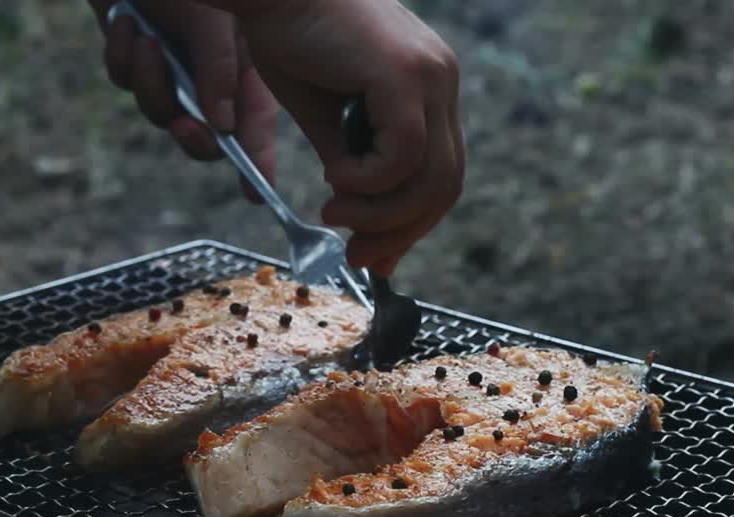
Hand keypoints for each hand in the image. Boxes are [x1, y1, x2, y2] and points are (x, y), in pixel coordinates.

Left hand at [88, 0, 279, 203]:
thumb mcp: (213, 20)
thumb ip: (219, 70)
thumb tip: (220, 125)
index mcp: (241, 70)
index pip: (253, 128)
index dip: (257, 165)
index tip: (256, 194)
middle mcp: (206, 77)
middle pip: (203, 135)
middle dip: (192, 135)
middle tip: (187, 125)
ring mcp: (168, 70)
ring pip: (157, 111)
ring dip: (149, 82)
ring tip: (145, 41)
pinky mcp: (132, 58)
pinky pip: (123, 79)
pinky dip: (122, 55)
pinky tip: (126, 23)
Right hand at [222, 0, 465, 274]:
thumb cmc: (288, 40)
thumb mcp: (324, 119)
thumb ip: (351, 164)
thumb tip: (358, 218)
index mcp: (429, 87)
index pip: (440, 172)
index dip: (410, 222)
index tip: (376, 256)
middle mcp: (440, 80)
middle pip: (446, 184)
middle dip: (402, 231)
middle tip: (360, 259)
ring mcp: (430, 75)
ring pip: (430, 177)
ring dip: (381, 212)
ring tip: (335, 213)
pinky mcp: (405, 74)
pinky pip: (403, 155)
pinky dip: (369, 181)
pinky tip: (336, 175)